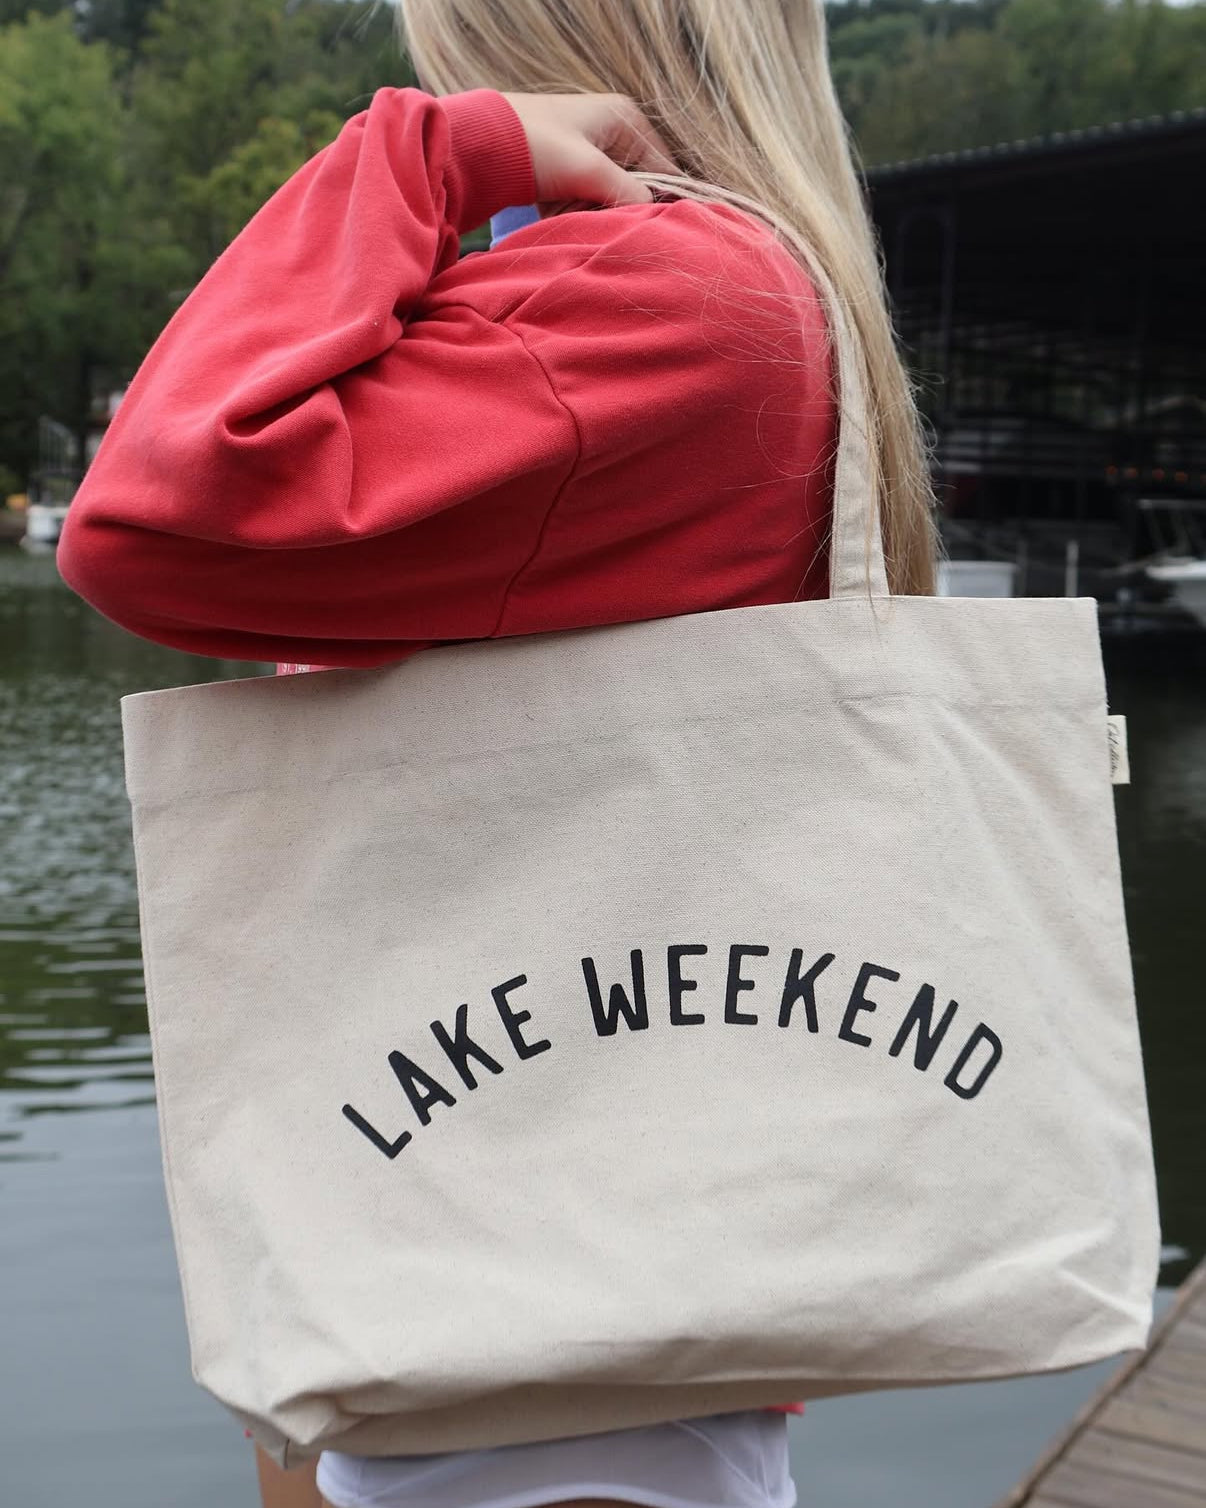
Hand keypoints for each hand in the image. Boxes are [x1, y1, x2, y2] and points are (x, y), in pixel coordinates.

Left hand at [499, 92, 679, 217]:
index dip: (660, 200)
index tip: (650, 228)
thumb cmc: (536, 146)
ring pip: (606, 196)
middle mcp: (609, 129)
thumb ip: (629, 194)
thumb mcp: (591, 171)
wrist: (477, 145)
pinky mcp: (563, 168)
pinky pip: (581, 199)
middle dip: (615, 208)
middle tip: (595, 217)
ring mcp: (585, 149)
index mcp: (625, 117)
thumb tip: (653, 216)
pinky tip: (553, 212)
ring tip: (566, 211)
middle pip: (633, 185)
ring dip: (590, 212)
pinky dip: (571, 211)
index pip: (664, 167)